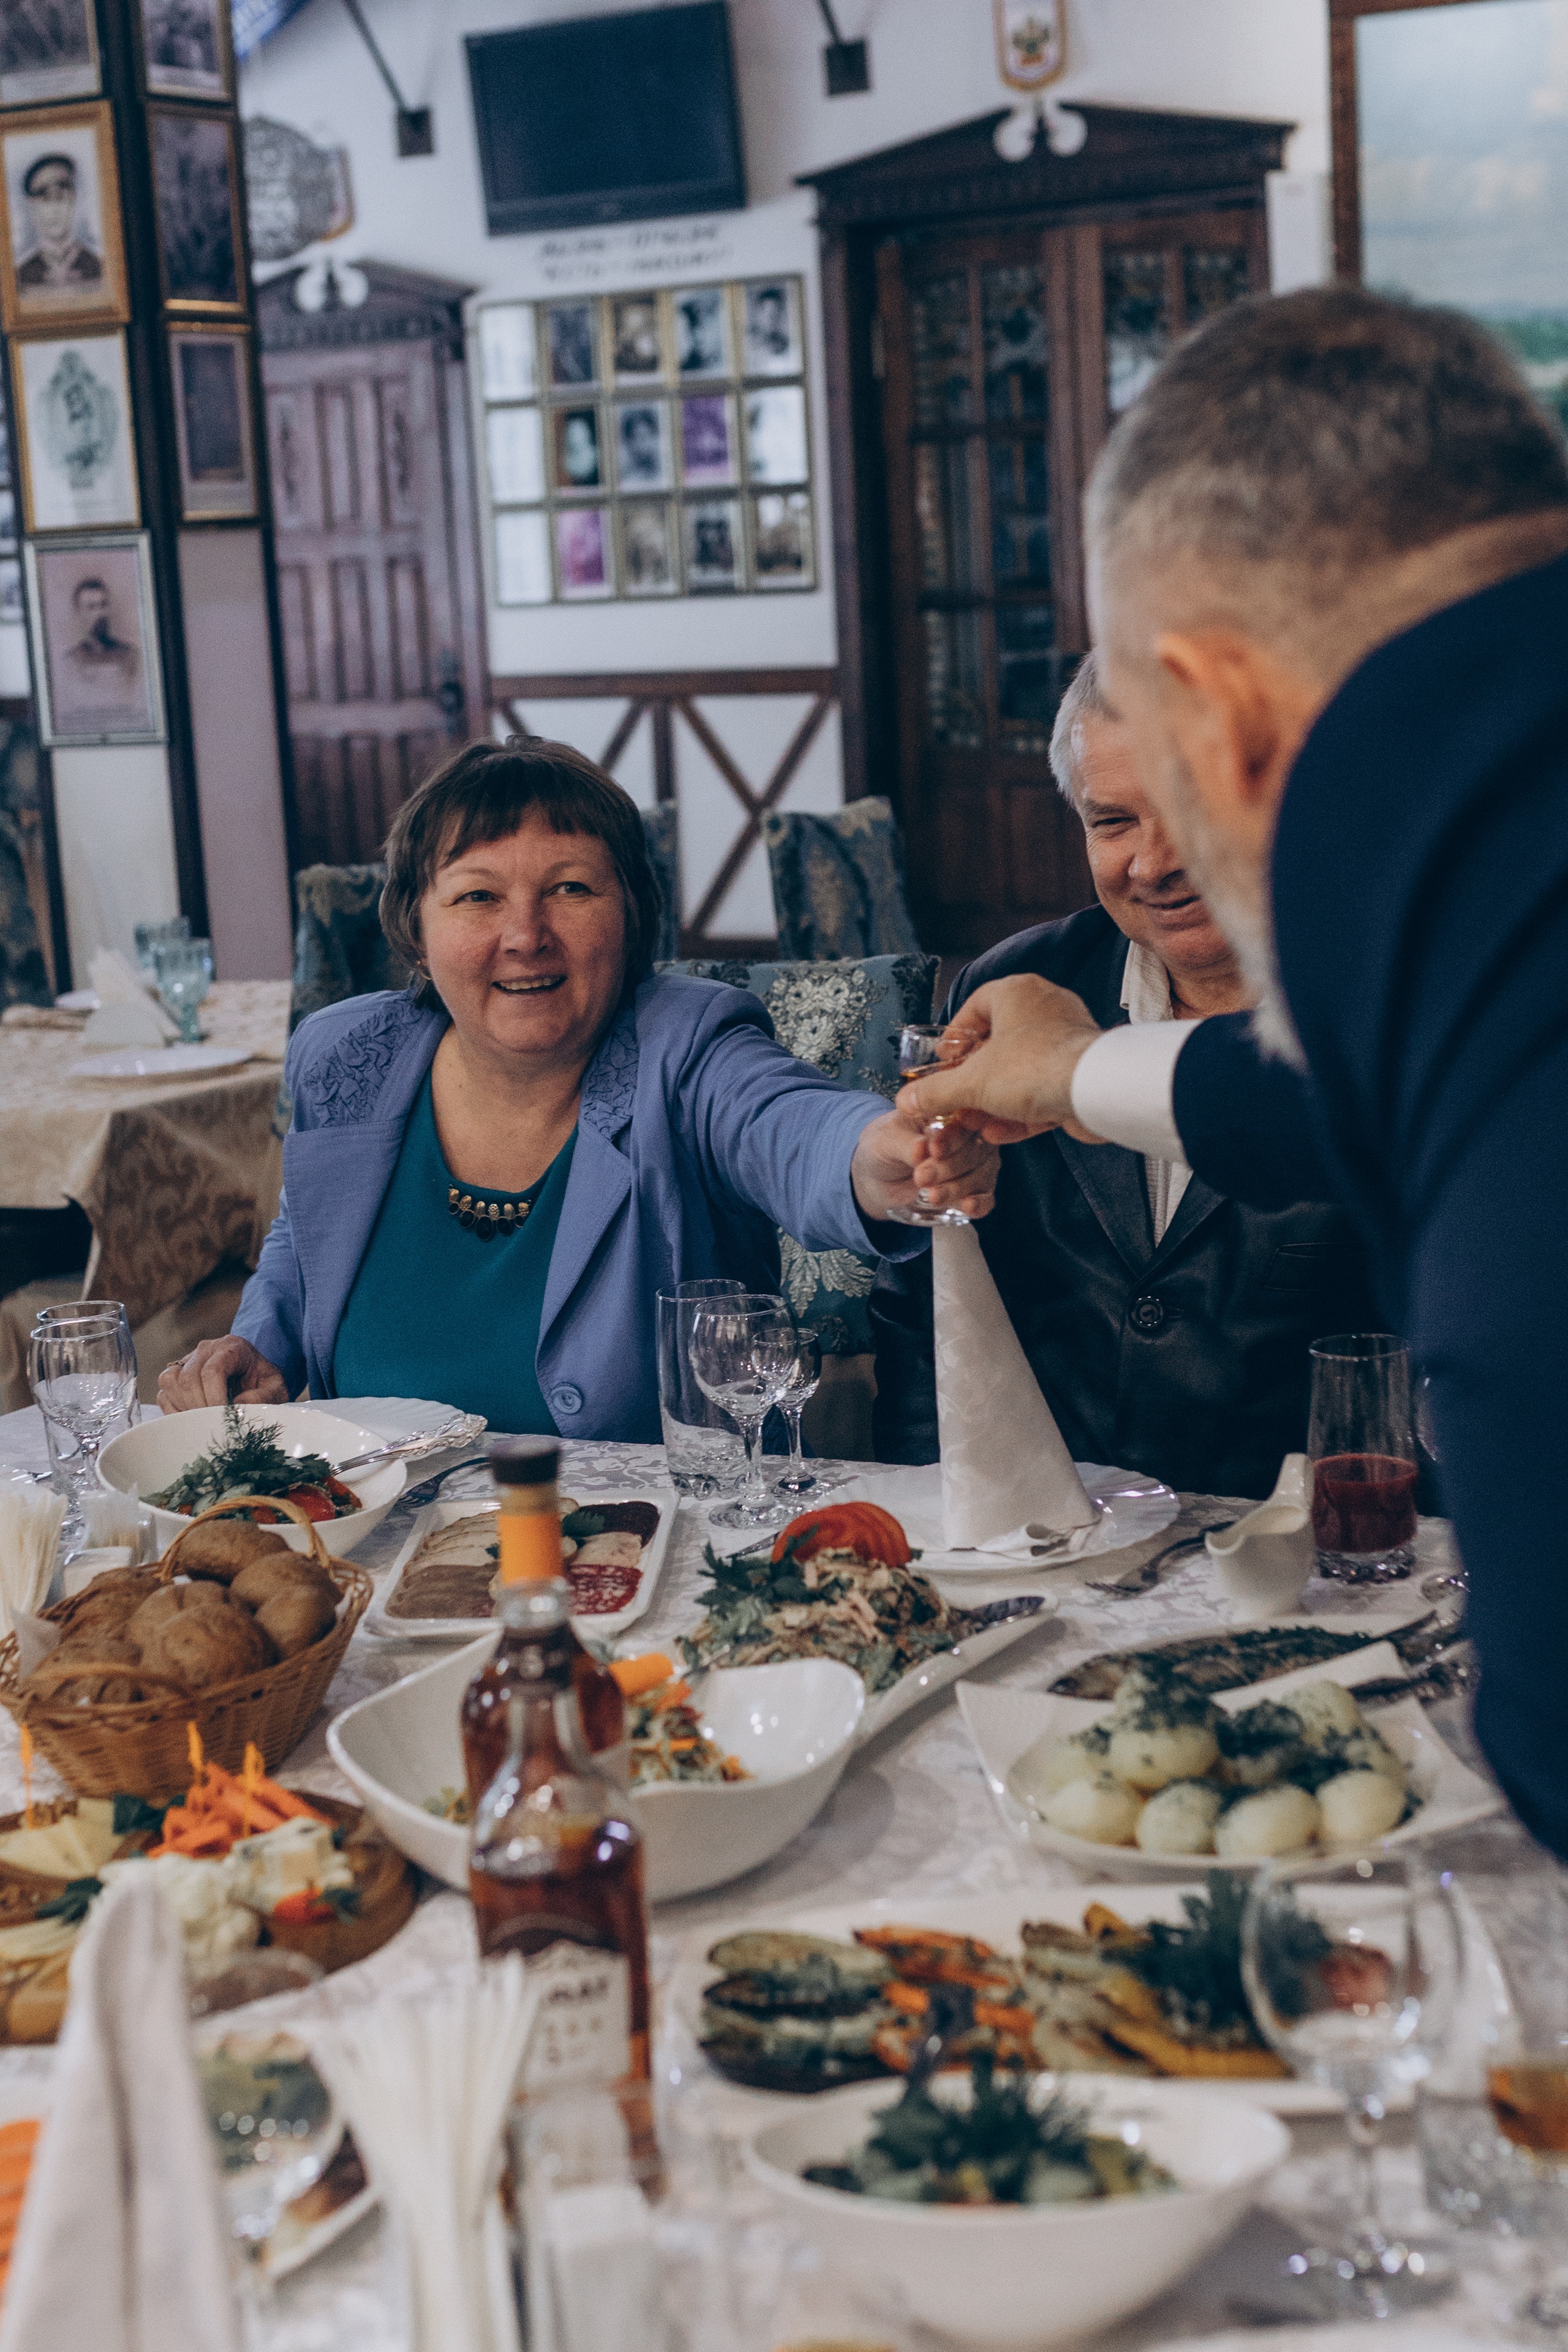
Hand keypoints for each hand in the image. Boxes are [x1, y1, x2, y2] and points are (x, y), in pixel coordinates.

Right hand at [156, 1337, 287, 1412]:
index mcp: (231, 1347)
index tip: (223, 1416)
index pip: (212, 1371)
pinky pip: (163, 1393)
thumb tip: (237, 1406)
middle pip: (189, 1378)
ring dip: (185, 1407)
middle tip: (214, 1423)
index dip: (214, 1397)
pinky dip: (173, 1411)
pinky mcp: (175, 1375)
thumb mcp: (276, 1389)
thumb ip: (264, 1397)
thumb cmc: (264, 1382)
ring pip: (171, 1382)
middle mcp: (205, 1349)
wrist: (253, 1376)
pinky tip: (192, 1419)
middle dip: (200, 1406)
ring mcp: (187, 1360)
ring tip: (203, 1419)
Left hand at [850, 1109, 1001, 1223]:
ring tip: (934, 1196)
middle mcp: (968, 1135)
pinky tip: (968, 1207)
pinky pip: (985, 1196)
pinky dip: (980, 1203)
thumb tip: (922, 1149)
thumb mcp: (885, 1141)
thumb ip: (905, 1144)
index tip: (934, 1151)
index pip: (963, 1120)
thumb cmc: (883, 1148)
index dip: (953, 1137)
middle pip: (976, 1149)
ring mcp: (974, 1162)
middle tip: (922, 1177)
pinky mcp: (972, 1189)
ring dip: (959, 1187)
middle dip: (951, 1166)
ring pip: (982, 1174)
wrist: (876, 1179)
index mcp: (948, 1112)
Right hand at [895, 976, 1108, 1143]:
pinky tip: (998, 1134)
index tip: (943, 1063)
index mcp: (1017, 993)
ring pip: (1019, 1072)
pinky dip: (1019, 1111)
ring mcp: (1065, 1041)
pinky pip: (1042, 1090)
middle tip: (954, 1102)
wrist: (1097, 1092)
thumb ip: (935, 1092)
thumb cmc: (1034, 1068)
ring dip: (993, 1101)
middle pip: (996, 1044)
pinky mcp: (1080, 1074)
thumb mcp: (971, 1082)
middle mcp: (1044, 1009)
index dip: (954, 1038)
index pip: (975, 1006)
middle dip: (972, 1080)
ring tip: (972, 1124)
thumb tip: (906, 1101)